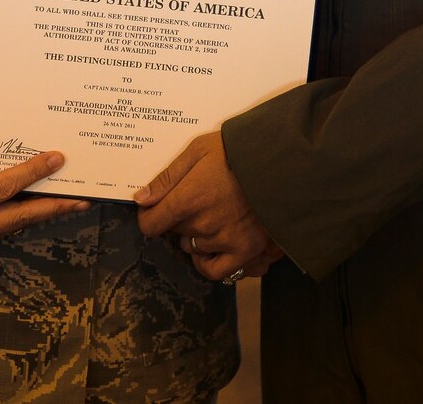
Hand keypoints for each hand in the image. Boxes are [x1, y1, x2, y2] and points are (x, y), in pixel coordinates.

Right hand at [0, 151, 89, 249]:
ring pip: (17, 224)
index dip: (33, 172)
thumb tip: (18, 149)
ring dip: (45, 211)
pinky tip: (44, 205)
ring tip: (73, 199)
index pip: (4, 187)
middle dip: (55, 206)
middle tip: (84, 196)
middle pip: (21, 215)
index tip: (56, 159)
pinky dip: (26, 215)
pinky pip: (7, 227)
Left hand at [134, 133, 282, 281]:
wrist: (282, 161)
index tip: (155, 209)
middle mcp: (202, 225)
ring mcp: (224, 240)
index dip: (149, 216)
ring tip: (213, 214)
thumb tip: (141, 198)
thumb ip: (168, 177)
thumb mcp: (198, 150)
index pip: (151, 224)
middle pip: (174, 232)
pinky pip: (216, 270)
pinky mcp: (246, 250)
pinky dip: (209, 262)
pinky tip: (213, 247)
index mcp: (188, 199)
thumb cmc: (238, 151)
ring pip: (193, 247)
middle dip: (179, 218)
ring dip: (197, 235)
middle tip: (198, 200)